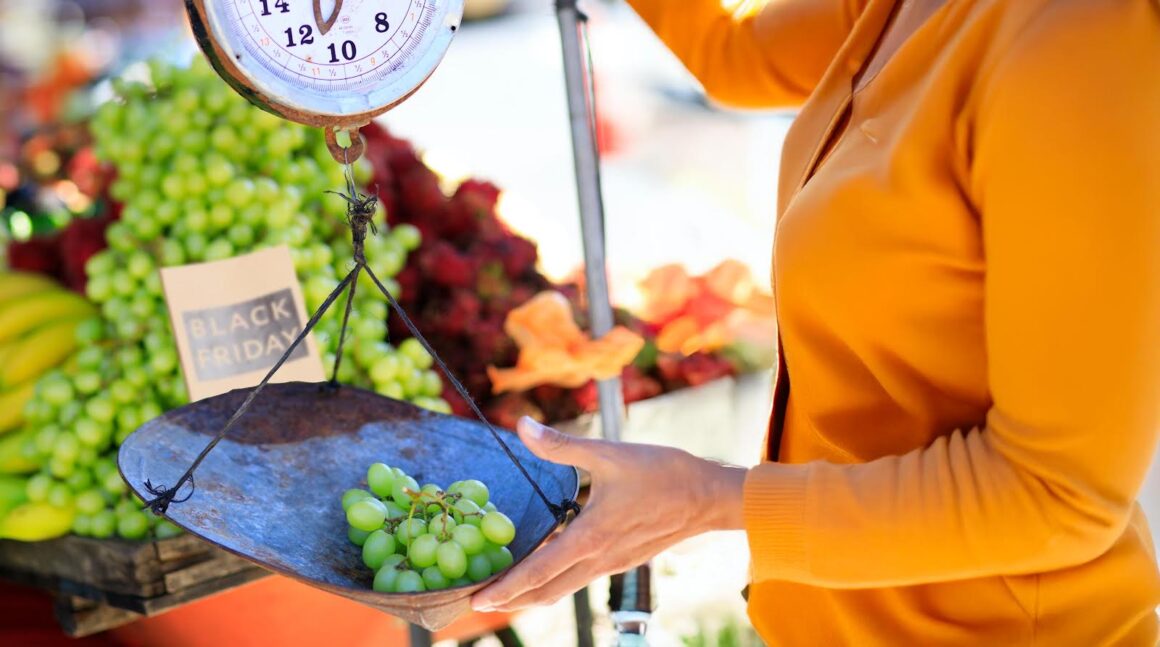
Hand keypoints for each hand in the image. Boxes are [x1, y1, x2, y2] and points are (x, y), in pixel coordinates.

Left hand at [471, 416, 747, 611]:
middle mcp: (598, 560)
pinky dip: (554, 581)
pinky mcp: (621, 560)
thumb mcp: (609, 453)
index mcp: (589, 538)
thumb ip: (562, 445)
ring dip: (531, 593)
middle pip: (545, 592)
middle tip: (475, 601)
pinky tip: (546, 568)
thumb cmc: (663, 473)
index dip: (504, 588)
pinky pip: (579, 578)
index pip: (538, 572)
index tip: (475, 600)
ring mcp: (611, 564)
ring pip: (563, 588)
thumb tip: (523, 427)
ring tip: (503, 590)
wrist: (708, 497)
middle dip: (509, 599)